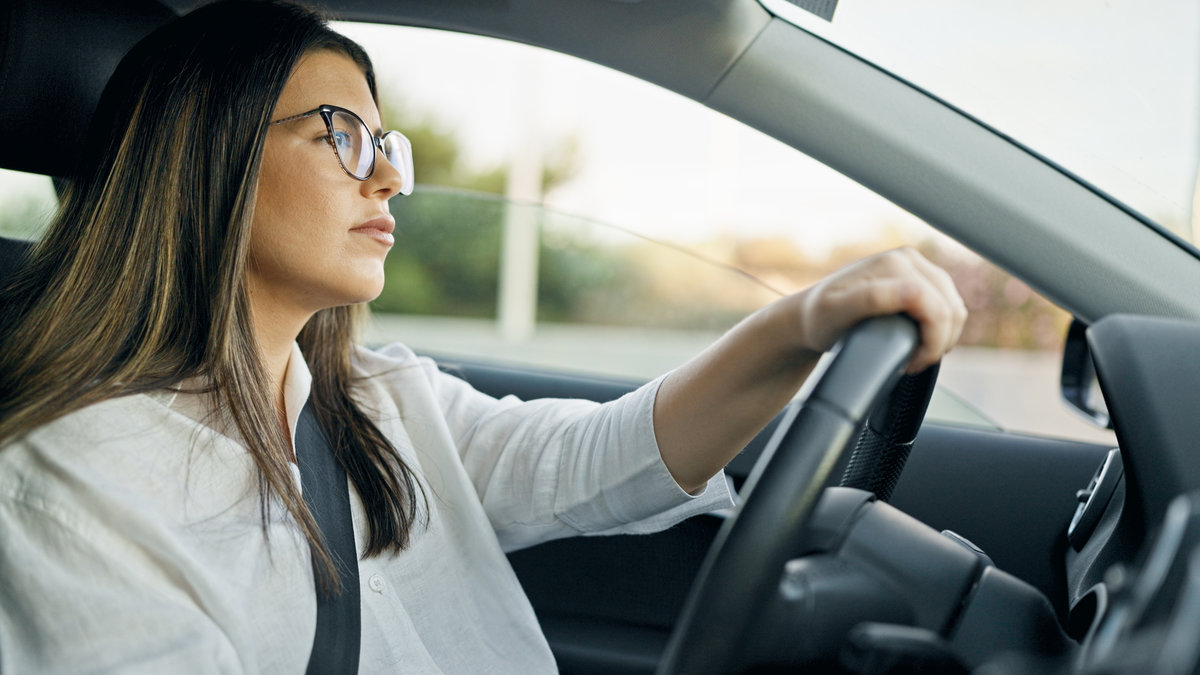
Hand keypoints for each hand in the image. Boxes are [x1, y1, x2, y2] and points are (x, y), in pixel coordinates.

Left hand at [791, 247, 966, 372]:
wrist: (810, 315)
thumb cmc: (819, 318)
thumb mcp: (837, 313)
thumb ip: (873, 299)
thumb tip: (913, 291)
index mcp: (894, 265)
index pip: (938, 308)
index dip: (932, 343)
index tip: (909, 363)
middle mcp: (908, 259)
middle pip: (951, 308)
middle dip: (938, 343)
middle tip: (911, 362)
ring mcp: (915, 266)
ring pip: (954, 307)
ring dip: (943, 337)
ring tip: (915, 354)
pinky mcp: (919, 277)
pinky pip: (947, 305)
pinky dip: (941, 328)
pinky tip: (921, 341)